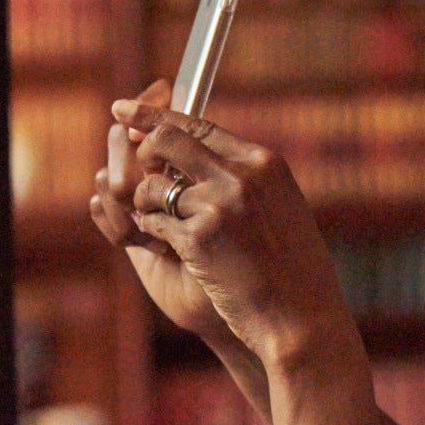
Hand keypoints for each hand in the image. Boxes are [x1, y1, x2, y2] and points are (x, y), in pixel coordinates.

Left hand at [87, 85, 354, 366]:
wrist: (301, 315)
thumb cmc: (291, 268)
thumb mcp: (279, 207)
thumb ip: (242, 178)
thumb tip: (189, 155)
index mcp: (265, 163)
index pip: (198, 124)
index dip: (154, 115)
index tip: (124, 109)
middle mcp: (241, 176)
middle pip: (165, 141)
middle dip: (141, 156)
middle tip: (138, 175)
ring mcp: (218, 205)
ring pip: (151, 187)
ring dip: (147, 206)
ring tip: (166, 227)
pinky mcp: (198, 238)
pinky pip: (153, 224)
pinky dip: (154, 235)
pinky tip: (175, 250)